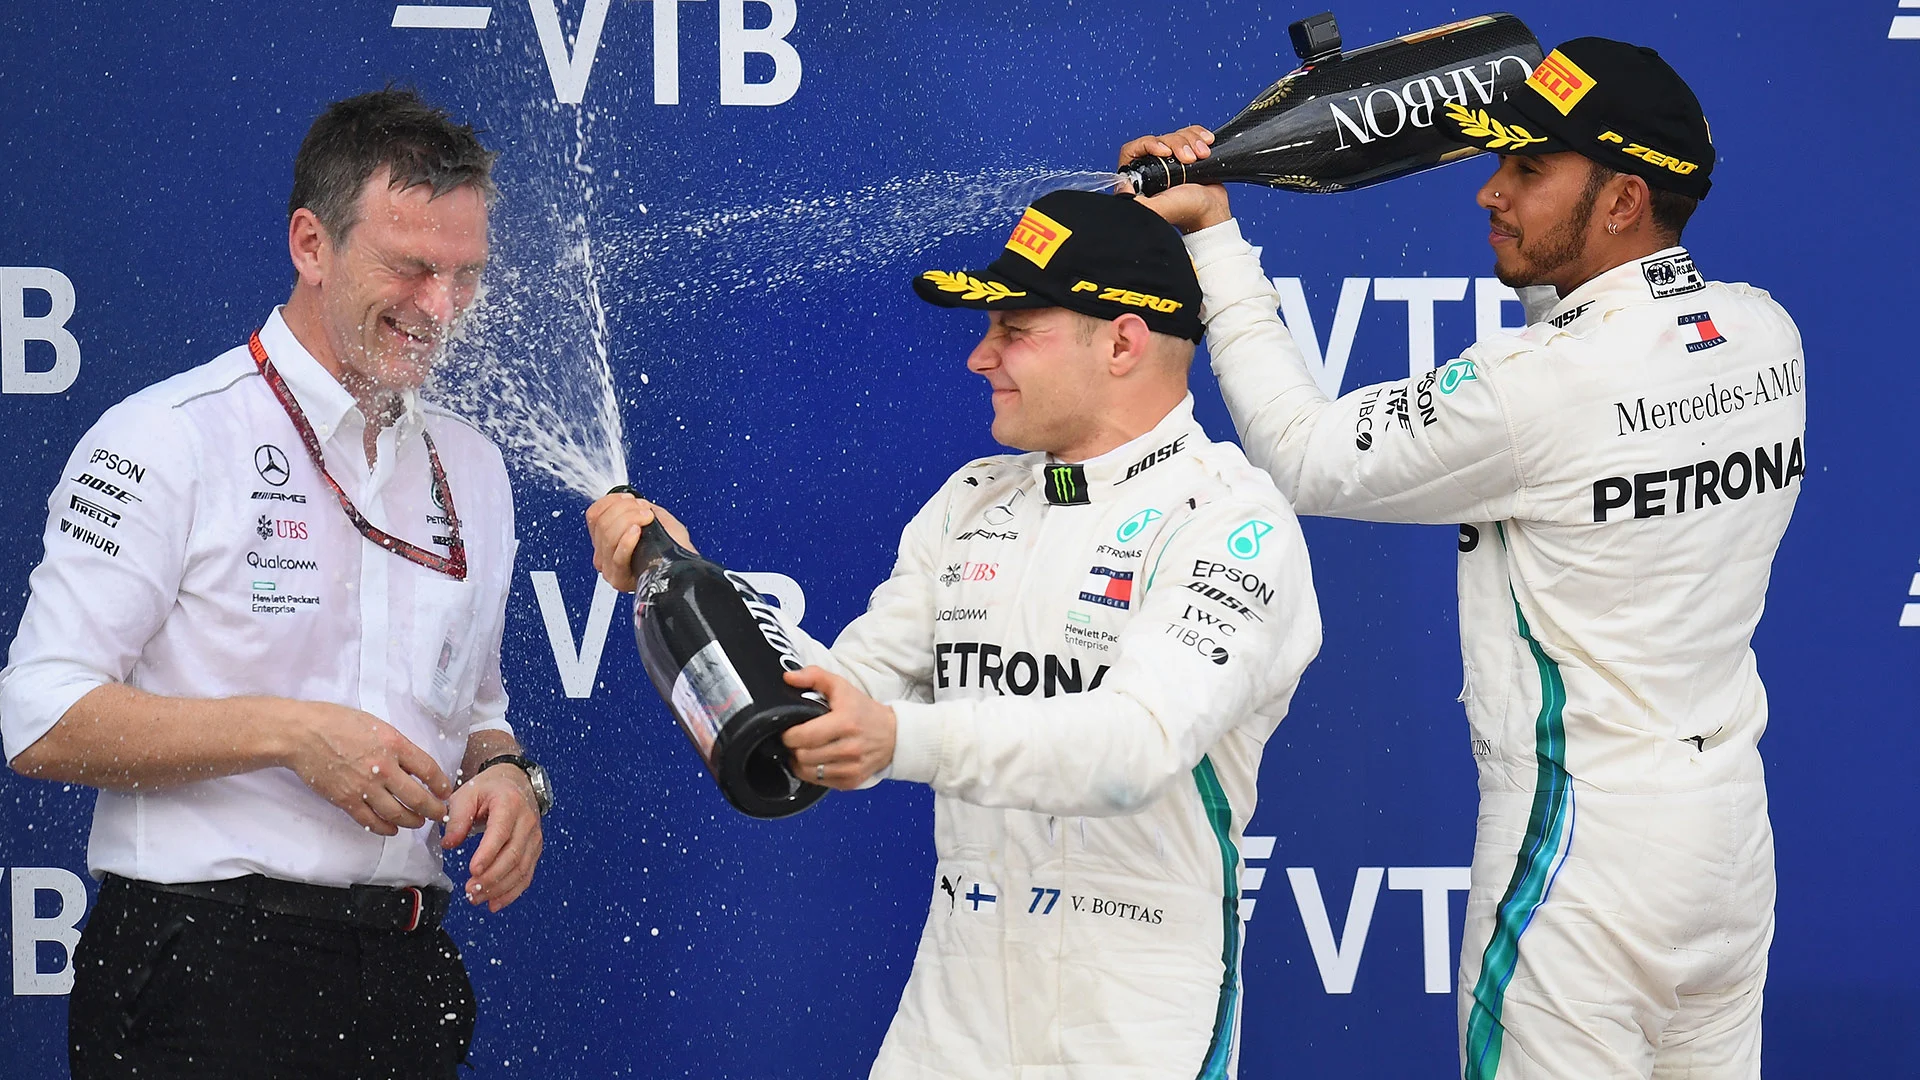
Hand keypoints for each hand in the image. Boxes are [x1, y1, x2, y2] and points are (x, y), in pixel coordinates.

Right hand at [280, 701, 452, 835]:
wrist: (301, 734)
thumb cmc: (335, 722)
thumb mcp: (376, 724)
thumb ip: (396, 744)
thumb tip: (413, 762)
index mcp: (394, 744)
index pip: (429, 770)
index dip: (441, 784)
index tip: (445, 791)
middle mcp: (383, 768)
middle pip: (418, 797)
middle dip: (433, 810)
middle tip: (439, 814)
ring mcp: (365, 787)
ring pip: (397, 814)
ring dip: (412, 821)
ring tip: (418, 822)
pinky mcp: (346, 800)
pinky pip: (371, 821)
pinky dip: (385, 828)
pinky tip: (392, 829)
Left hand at [442, 762, 543, 911]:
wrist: (516, 782)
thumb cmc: (489, 789)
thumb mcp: (467, 793)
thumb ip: (458, 818)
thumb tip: (450, 844)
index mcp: (509, 803)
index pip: (501, 831)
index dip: (488, 853)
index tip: (473, 870)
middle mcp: (527, 821)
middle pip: (514, 855)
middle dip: (491, 877)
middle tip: (470, 890)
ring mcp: (533, 837)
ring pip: (522, 869)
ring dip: (499, 888)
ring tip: (476, 898)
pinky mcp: (534, 850)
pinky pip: (527, 875)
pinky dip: (512, 892)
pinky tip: (495, 903)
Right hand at [585, 491, 695, 591]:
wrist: (686, 568)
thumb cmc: (675, 547)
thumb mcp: (655, 519)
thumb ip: (638, 508)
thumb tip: (630, 500)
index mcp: (607, 540)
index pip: (594, 514)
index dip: (611, 501)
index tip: (630, 498)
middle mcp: (604, 555)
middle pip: (602, 522)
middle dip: (626, 508)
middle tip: (644, 510)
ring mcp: (610, 567)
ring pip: (608, 535)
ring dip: (630, 519)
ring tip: (646, 519)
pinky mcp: (619, 579)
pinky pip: (617, 556)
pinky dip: (627, 540)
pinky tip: (637, 532)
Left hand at [780, 667, 894, 789]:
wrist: (893, 735)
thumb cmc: (864, 711)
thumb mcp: (842, 687)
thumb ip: (814, 676)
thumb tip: (789, 677)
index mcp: (845, 722)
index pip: (803, 736)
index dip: (789, 735)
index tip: (789, 730)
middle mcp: (849, 748)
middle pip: (802, 756)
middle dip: (793, 748)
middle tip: (796, 740)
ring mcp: (851, 767)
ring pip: (807, 772)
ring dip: (800, 762)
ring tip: (805, 750)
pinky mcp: (851, 781)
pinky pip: (818, 782)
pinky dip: (812, 773)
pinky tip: (817, 761)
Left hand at [1118, 126, 1233, 233]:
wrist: (1213, 210)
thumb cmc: (1189, 211)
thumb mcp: (1158, 207)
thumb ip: (1135, 200)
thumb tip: (1122, 186)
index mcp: (1141, 180)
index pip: (1134, 149)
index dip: (1149, 144)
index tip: (1165, 151)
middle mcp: (1153, 170)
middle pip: (1159, 138)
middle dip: (1177, 144)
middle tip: (1188, 159)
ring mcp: (1171, 162)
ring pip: (1175, 135)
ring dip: (1191, 141)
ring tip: (1201, 156)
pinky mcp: (1187, 154)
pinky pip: (1190, 134)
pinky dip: (1199, 136)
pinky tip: (1206, 145)